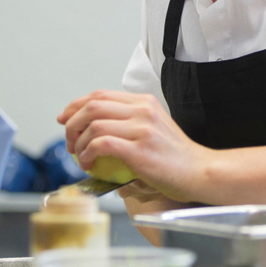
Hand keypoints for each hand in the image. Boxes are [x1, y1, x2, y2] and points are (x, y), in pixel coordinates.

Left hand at [55, 90, 212, 202]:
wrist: (200, 172)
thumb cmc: (177, 158)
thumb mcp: (155, 130)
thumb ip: (131, 126)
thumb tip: (99, 136)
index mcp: (145, 103)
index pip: (100, 95)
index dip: (76, 105)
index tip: (65, 119)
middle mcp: (143, 110)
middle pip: (92, 105)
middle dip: (71, 122)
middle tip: (69, 142)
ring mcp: (142, 128)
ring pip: (94, 124)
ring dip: (78, 142)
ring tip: (79, 157)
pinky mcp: (139, 149)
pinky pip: (101, 144)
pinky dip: (88, 153)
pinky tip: (88, 163)